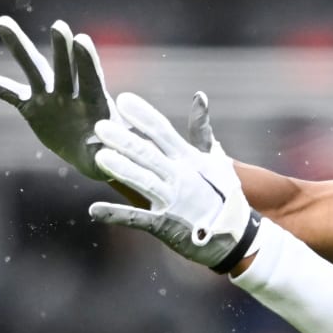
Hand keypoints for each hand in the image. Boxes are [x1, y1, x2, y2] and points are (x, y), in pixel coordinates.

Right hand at [0, 16, 116, 180]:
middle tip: (59, 26)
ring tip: (3, 22)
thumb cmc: (108, 152)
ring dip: (19, 46)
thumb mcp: (107, 156)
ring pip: (33, 68)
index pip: (90, 78)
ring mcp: (48, 95)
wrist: (90, 152)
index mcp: (94, 102)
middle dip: (60, 47)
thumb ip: (103, 154)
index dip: (86, 61)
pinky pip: (5, 92)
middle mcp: (70, 92)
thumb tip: (103, 157)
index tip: (82, 39)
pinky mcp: (30, 105)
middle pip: (63, 66)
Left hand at [89, 93, 260, 272]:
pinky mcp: (164, 225)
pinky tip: (95, 210)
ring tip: (100, 157)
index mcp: (188, 159)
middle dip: (125, 139)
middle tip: (101, 125)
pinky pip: (137, 219)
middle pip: (148, 154)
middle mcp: (180, 177)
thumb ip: (202, 130)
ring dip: (122, 169)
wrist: (237, 235)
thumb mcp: (216, 160)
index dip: (143, 115)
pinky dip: (116, 215)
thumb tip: (199, 96)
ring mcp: (172, 201)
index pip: (163, 131)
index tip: (123, 100)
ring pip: (143, 181)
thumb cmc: (224, 194)